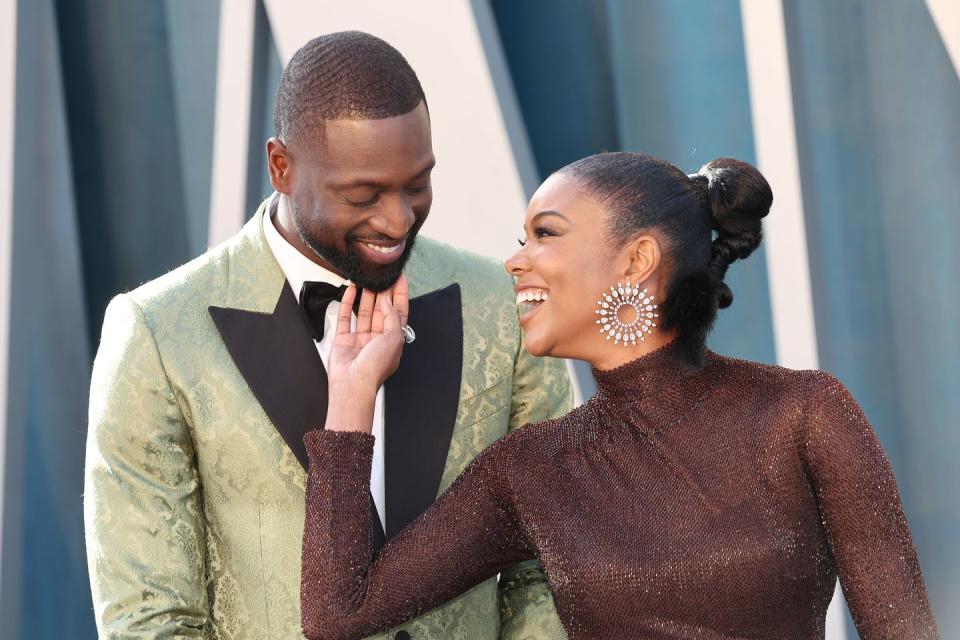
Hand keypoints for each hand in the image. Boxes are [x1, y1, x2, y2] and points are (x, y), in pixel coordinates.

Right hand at [324, 276, 409, 432]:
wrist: (353, 384)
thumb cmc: (375, 367)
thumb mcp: (393, 338)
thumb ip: (392, 317)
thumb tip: (387, 300)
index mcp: (393, 340)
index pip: (399, 312)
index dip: (400, 295)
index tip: (400, 277)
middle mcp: (378, 339)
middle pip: (382, 310)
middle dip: (383, 292)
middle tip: (382, 275)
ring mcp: (360, 339)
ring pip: (364, 312)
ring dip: (366, 296)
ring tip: (367, 279)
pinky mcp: (344, 339)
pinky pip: (346, 318)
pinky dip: (347, 303)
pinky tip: (350, 290)